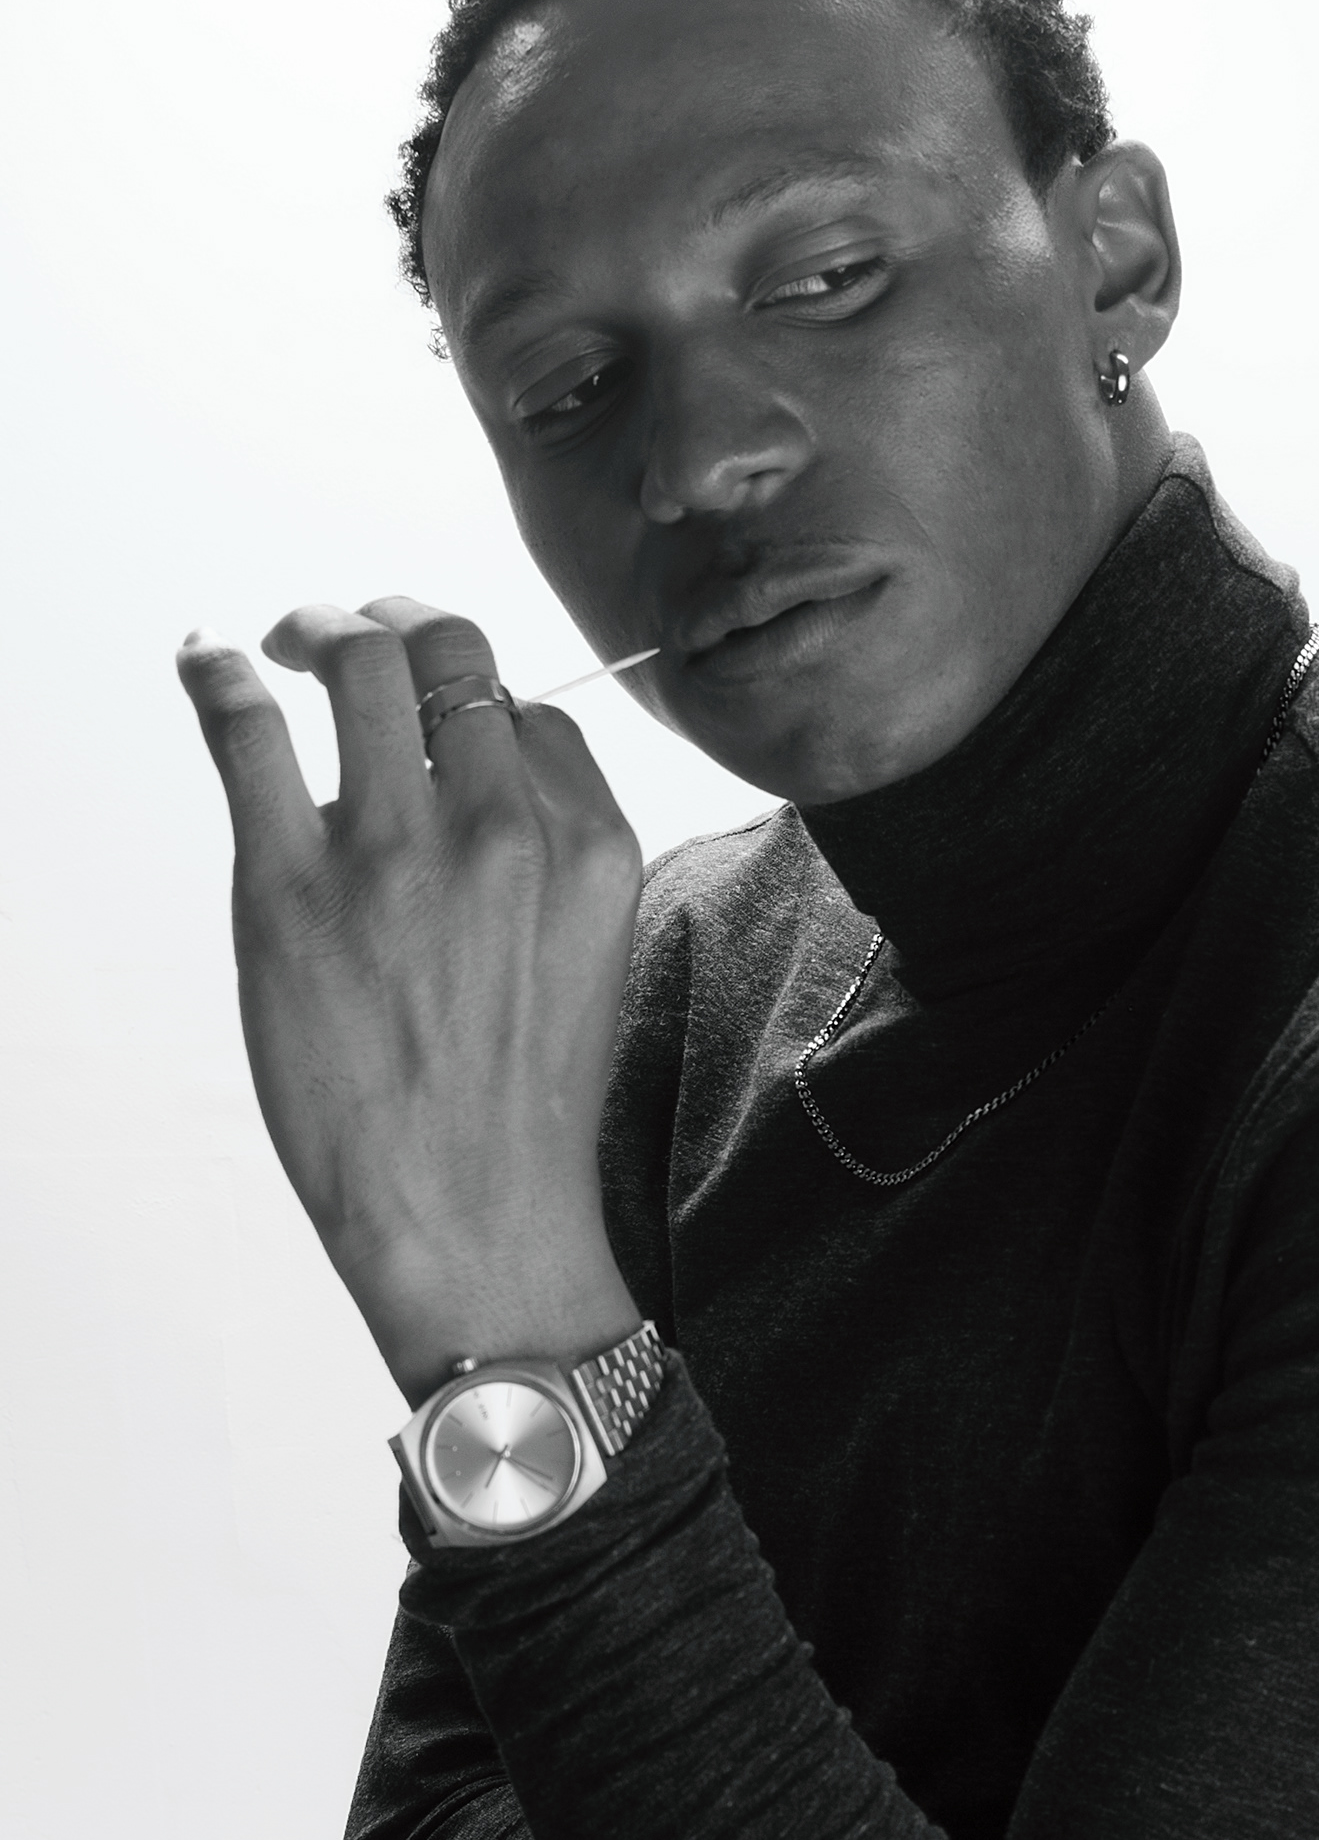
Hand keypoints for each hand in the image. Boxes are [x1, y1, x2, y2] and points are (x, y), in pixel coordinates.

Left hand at [179, 597, 644, 1401]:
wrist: (475, 1218)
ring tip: (288, 645)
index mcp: (591, 846)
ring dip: (316, 628)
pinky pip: (245, 729)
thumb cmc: (522, 1105)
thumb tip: (470, 773)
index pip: (530, 711)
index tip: (436, 724)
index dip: (476, 706)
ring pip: (360, 662)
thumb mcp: (588, 959)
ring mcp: (393, 853)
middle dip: (397, 621)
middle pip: (453, 648)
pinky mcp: (290, 887)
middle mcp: (501, 829)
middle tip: (354, 640)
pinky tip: (205, 662)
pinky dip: (218, 671)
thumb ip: (551, 857)